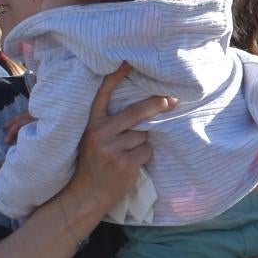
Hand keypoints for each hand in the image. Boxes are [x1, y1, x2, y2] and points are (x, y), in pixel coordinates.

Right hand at [56, 67, 174, 222]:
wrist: (86, 194)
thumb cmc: (94, 163)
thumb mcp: (94, 139)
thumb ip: (110, 124)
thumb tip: (146, 107)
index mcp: (91, 124)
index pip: (102, 95)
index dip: (115, 78)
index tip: (128, 63)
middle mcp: (100, 133)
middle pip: (135, 112)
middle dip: (156, 105)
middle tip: (171, 100)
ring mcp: (112, 149)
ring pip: (143, 135)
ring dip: (143, 142)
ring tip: (128, 152)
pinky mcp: (124, 163)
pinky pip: (146, 151)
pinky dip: (144, 156)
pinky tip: (131, 163)